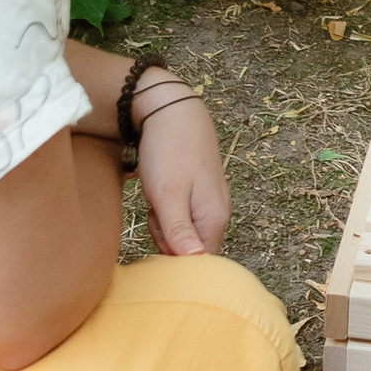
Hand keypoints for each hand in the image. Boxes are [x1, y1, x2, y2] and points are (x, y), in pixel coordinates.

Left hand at [135, 93, 227, 255]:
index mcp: (214, 219)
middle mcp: (216, 214)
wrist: (169, 108)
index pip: (200, 262)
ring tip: (155, 196)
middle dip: (165, 237)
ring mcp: (207, 202)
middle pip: (188, 249)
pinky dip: (163, 208)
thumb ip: (179, 231)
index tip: (158, 237)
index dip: (175, 258)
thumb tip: (194, 262)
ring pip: (180, 231)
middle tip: (154, 209)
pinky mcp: (196, 192)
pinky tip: (158, 190)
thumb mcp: (168, 195)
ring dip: (161, 221)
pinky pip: (178, 215)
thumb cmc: (169, 151)